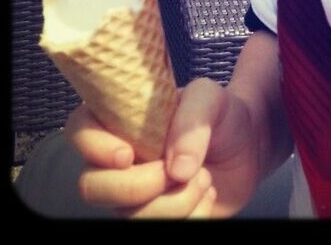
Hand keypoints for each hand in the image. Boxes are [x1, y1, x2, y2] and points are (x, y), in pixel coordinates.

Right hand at [65, 77, 261, 218]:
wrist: (250, 145)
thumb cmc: (222, 115)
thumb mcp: (211, 98)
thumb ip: (191, 121)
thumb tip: (176, 168)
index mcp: (122, 121)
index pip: (80, 130)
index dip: (94, 147)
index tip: (129, 154)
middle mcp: (120, 161)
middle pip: (92, 187)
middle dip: (138, 186)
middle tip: (177, 170)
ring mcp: (134, 195)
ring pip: (128, 217)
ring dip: (175, 203)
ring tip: (205, 178)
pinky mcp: (157, 217)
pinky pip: (155, 233)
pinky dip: (190, 219)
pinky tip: (206, 197)